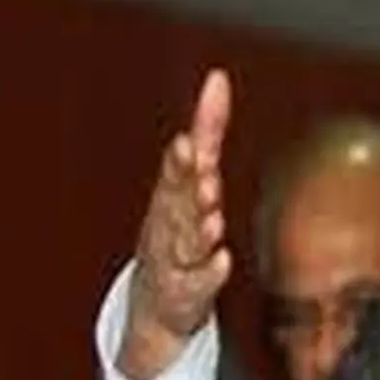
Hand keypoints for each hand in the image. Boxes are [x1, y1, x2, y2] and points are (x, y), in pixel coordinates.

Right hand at [117, 69, 232, 379]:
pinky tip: (223, 261)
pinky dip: (210, 272)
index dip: (180, 161)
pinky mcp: (187, 290)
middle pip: (176, 205)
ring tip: (213, 218)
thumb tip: (218, 78)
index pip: (175, 174)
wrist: (157, 302)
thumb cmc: (177, 226)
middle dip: (185, 189)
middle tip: (200, 174)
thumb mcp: (192, 177)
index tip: (186, 143)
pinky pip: (199, 281)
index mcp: (170, 195)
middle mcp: (168, 224)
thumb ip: (208, 130)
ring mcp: (175, 259)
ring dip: (198, 230)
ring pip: (185, 243)